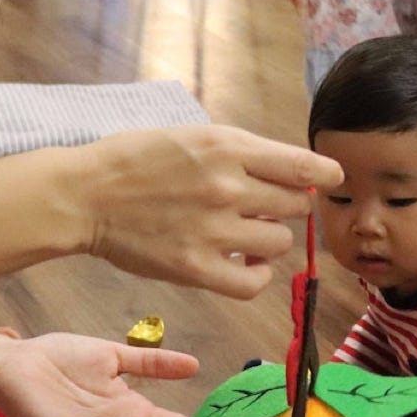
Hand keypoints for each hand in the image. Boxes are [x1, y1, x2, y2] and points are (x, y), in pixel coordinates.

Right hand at [80, 125, 342, 298]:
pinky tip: (246, 264)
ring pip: (280, 242)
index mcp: (228, 147)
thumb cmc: (135, 160)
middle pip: (297, 205)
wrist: (85, 195)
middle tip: (265, 207)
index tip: (331, 178)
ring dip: (270, 239)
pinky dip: (257, 274)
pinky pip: (254, 282)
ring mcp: (214, 230)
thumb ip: (240, 152)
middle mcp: (228, 187)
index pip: (303, 166)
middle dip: (288, 205)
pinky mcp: (197, 268)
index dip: (326, 174)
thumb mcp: (192, 135)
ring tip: (245, 234)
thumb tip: (289, 171)